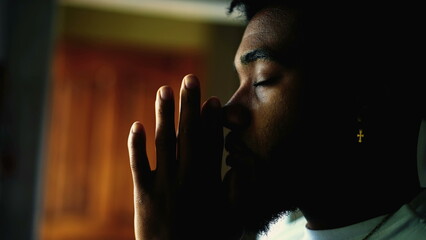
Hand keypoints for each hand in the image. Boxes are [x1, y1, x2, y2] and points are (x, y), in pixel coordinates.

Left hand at [128, 75, 238, 238]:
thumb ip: (238, 192)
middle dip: (189, 104)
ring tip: (164, 90)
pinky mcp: (145, 194)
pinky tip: (136, 125)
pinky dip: (136, 146)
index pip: (210, 143)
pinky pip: (140, 165)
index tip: (211, 99)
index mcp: (209, 182)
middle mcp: (187, 177)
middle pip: (188, 134)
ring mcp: (165, 184)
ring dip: (163, 115)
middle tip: (190, 78)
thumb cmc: (208, 239)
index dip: (210, 119)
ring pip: (164, 142)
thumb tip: (245, 167)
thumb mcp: (232, 218)